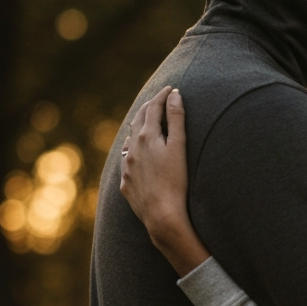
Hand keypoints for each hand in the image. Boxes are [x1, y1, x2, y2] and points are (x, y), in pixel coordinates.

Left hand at [120, 85, 208, 276]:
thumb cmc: (176, 182)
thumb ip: (176, 119)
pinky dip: (133, 152)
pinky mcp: (126, 184)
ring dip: (138, 130)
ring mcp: (127, 167)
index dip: (162, 96)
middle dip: (149, 108)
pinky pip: (127, 162)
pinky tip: (137, 156)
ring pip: (130, 141)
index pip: (153, 108)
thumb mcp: (179, 148)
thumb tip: (174, 95)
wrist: (162, 216)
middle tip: (159, 101)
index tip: (170, 89)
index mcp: (146, 137)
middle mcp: (132, 149)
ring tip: (146, 125)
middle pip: (138, 121)